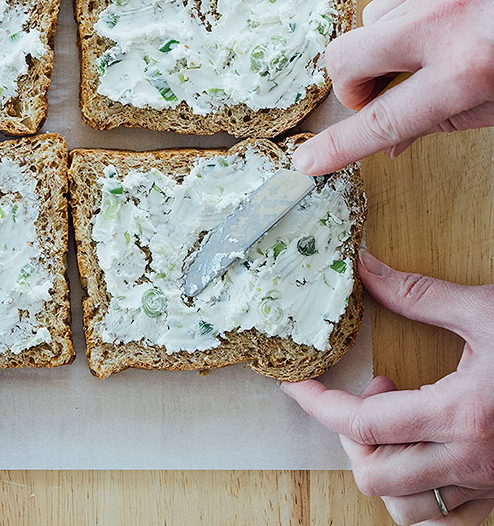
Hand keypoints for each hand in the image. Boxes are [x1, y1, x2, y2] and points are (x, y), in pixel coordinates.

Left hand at [282, 252, 493, 524]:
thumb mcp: (486, 312)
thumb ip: (417, 294)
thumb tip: (365, 269)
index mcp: (462, 415)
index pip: (363, 426)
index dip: (318, 405)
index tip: (296, 384)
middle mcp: (472, 462)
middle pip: (376, 478)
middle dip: (350, 439)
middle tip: (366, 394)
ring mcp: (491, 485)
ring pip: (410, 511)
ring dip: (383, 469)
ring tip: (396, 422)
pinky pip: (446, 516)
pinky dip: (419, 490)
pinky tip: (425, 447)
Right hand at [292, 0, 493, 174]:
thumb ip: (452, 120)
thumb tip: (398, 139)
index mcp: (468, 70)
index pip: (385, 120)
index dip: (341, 146)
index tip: (307, 161)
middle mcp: (445, 22)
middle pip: (346, 58)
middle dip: (352, 86)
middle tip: (381, 97)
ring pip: (371, 23)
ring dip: (384, 50)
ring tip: (423, 60)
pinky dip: (406, 20)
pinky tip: (441, 28)